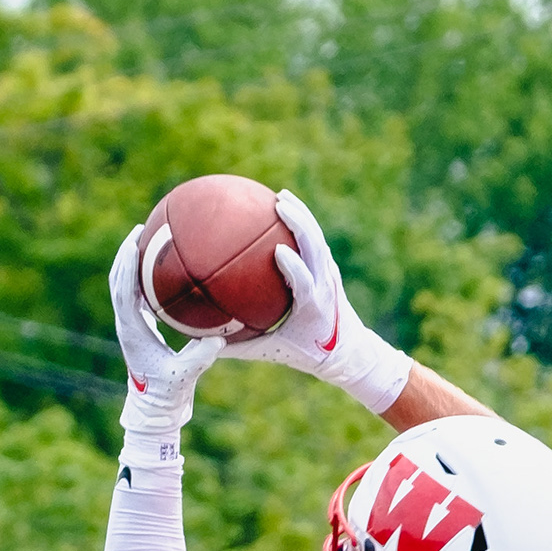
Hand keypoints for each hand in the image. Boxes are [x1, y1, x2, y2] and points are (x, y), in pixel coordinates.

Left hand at [108, 225, 224, 438]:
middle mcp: (126, 325)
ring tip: (147, 241)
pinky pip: (137, 298)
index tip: (135, 239)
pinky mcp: (138, 330)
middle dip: (126, 254)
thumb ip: (200, 358)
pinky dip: (144, 280)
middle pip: (118, 280)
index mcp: (132, 331)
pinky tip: (162, 270)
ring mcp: (130, 327)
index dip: (127, 263)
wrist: (155, 412)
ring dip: (132, 264)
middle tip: (140, 229)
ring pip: (124, 287)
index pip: (123, 290)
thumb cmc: (168, 396)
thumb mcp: (186, 376)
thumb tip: (220, 338)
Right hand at [238, 189, 411, 412]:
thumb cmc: (309, 354)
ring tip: (281, 197)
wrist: (349, 350)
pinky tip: (285, 210)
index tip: (279, 251)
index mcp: (312, 306)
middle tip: (278, 205)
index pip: (305, 282)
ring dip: (301, 215)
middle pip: (315, 248)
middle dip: (300, 224)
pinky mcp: (330, 269)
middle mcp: (324, 285)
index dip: (295, 266)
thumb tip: (202, 343)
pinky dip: (302, 222)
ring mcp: (330, 274)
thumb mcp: (274, 353)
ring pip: (317, 239)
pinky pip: (316, 241)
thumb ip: (240, 348)